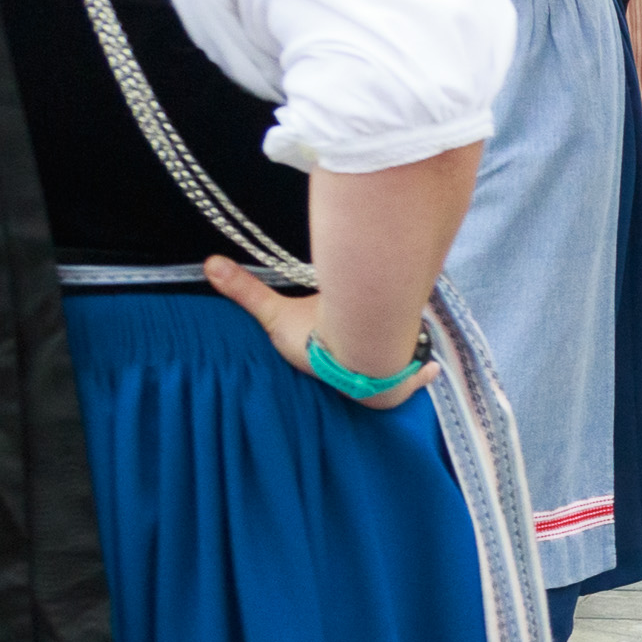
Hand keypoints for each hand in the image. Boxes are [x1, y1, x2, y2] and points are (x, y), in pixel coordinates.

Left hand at [203, 257, 430, 407]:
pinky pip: (417, 374)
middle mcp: (354, 378)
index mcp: (325, 367)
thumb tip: (209, 264)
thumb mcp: (275, 313)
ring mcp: (384, 376)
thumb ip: (244, 290)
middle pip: (361, 374)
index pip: (327, 369)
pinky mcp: (408, 372)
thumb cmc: (319, 340)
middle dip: (365, 371)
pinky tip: (432, 370)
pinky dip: (423, 374)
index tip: (334, 359)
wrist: (364, 353)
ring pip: (391, 374)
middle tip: (366, 361)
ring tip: (398, 362)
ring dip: (395, 371)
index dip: (331, 363)